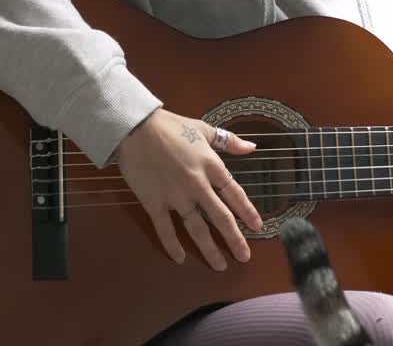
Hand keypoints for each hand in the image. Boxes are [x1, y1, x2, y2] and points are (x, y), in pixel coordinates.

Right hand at [115, 108, 263, 270]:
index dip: (247, 211)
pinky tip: (181, 258)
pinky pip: (166, 229)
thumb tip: (252, 148)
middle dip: (234, 239)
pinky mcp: (155, 203)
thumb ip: (229, 141)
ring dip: (209, 249)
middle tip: (245, 257)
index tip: (257, 227)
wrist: (135, 129)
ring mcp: (176, 197)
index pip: (235, 194)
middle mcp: (198, 186)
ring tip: (220, 266)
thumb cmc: (171, 126)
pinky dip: (173, 245)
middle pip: (220, 217)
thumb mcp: (204, 129)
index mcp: (211, 166)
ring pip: (196, 228)